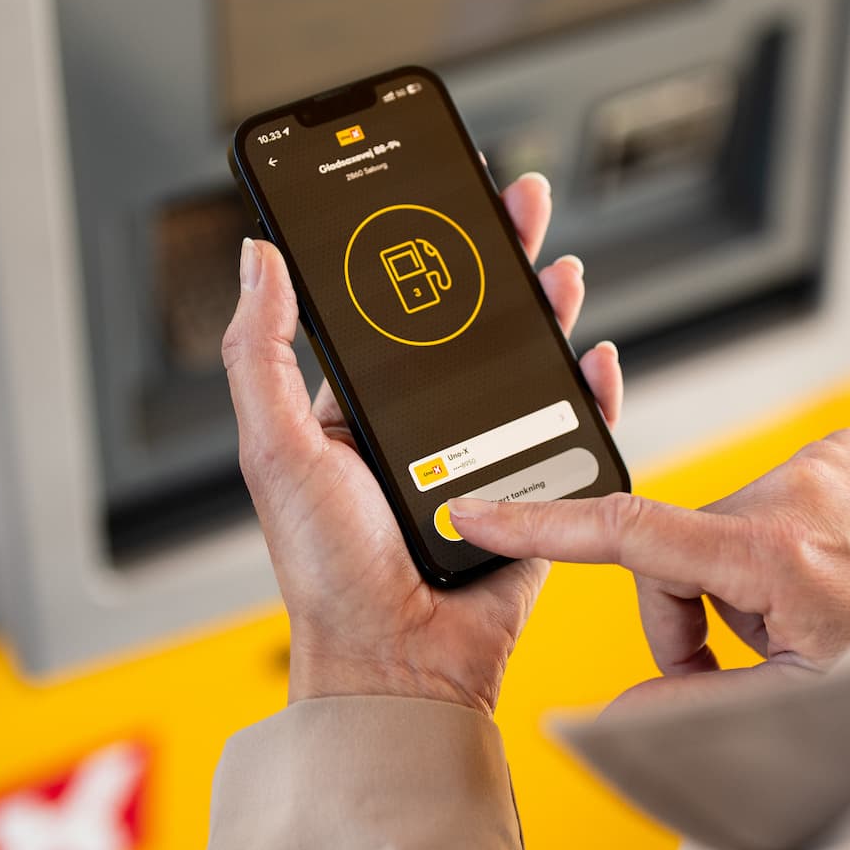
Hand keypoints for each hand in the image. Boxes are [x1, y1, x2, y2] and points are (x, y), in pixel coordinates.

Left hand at [222, 173, 623, 714]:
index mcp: (358, 409)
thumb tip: (258, 256)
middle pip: (470, 320)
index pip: (393, 307)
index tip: (433, 189)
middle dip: (498, 253)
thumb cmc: (326, 572)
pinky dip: (590, 389)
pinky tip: (592, 352)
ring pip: (526, 363)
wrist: (398, 661)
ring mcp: (484, 457)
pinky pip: (572, 430)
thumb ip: (262, 353)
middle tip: (516, 197)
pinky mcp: (534, 493)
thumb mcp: (276, 449)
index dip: (417, 246)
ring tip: (556, 259)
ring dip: (545, 306)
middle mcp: (424, 426)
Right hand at [447, 428, 849, 706]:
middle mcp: (802, 486)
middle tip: (743, 665)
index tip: (478, 509)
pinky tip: (827, 585)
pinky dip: (775, 548)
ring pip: (720, 526)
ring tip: (805, 628)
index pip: (630, 530)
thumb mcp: (793, 710)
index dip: (542, 527)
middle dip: (691, 614)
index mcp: (780, 552)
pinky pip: (768, 500)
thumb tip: (619, 710)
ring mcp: (830, 458)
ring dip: (737, 582)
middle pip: (676, 548)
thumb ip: (687, 707)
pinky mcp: (849, 448)